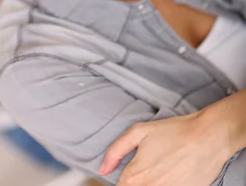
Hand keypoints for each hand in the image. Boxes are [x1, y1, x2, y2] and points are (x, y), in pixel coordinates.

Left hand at [99, 112, 228, 185]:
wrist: (208, 137)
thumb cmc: (174, 132)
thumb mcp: (139, 131)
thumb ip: (116, 150)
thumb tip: (102, 169)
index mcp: (134, 176)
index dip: (121, 182)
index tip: (129, 174)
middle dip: (135, 183)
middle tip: (148, 169)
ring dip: (151, 184)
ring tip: (162, 170)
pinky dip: (167, 185)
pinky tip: (172, 175)